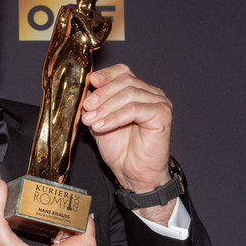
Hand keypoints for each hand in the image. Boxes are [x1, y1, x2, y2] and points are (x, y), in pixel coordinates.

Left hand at [81, 64, 172, 193]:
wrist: (134, 174)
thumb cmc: (121, 151)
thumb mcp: (100, 121)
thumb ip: (95, 105)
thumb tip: (83, 90)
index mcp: (138, 91)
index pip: (122, 72)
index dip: (105, 75)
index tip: (90, 83)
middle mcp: (151, 93)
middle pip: (124, 81)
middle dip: (101, 94)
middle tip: (86, 109)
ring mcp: (159, 102)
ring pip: (128, 93)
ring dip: (105, 108)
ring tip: (91, 121)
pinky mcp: (162, 114)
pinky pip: (134, 109)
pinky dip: (114, 117)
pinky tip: (101, 127)